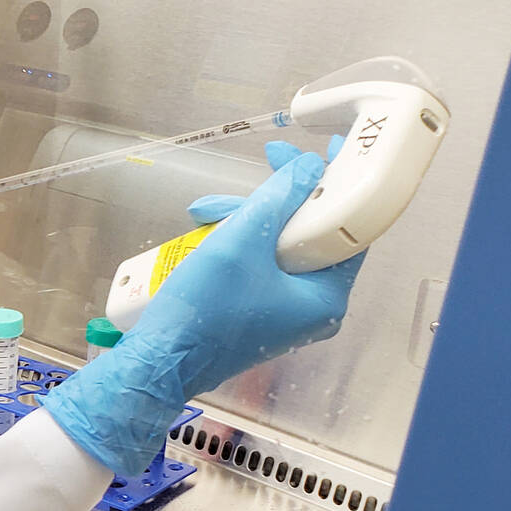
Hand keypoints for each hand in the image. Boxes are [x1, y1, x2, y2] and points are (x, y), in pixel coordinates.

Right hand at [42, 144, 363, 474]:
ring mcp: (288, 313)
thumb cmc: (203, 309)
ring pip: (283, 246)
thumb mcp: (241, 242)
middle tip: (265, 162)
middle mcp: (315, 308)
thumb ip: (278, 198)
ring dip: (249, 219)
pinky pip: (264, 266)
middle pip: (313, 233)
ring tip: (205, 211)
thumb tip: (308, 167)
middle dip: (278, 199)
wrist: (160, 361)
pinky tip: (208, 232)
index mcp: (327, 297)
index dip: (337, 183)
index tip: (324, 150)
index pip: (350, 227)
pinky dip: (241, 244)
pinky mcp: (261, 314)